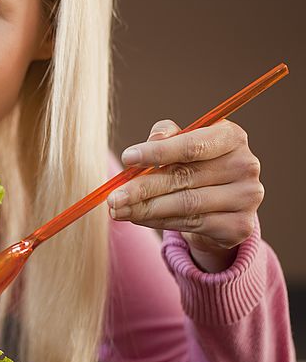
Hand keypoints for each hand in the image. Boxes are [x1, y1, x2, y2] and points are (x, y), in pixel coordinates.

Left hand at [107, 119, 263, 272]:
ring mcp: (247, 198)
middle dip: (142, 188)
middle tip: (113, 197)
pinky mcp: (239, 226)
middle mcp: (245, 166)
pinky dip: (159, 222)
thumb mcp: (180, 143)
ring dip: (145, 209)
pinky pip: (191, 224)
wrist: (219, 205)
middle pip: (184, 177)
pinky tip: (138, 218)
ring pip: (185, 204)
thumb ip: (166, 135)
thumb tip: (153, 140)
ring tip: (118, 210)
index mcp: (231, 137)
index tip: (126, 159)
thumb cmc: (193, 165)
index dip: (158, 152)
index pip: (193, 145)